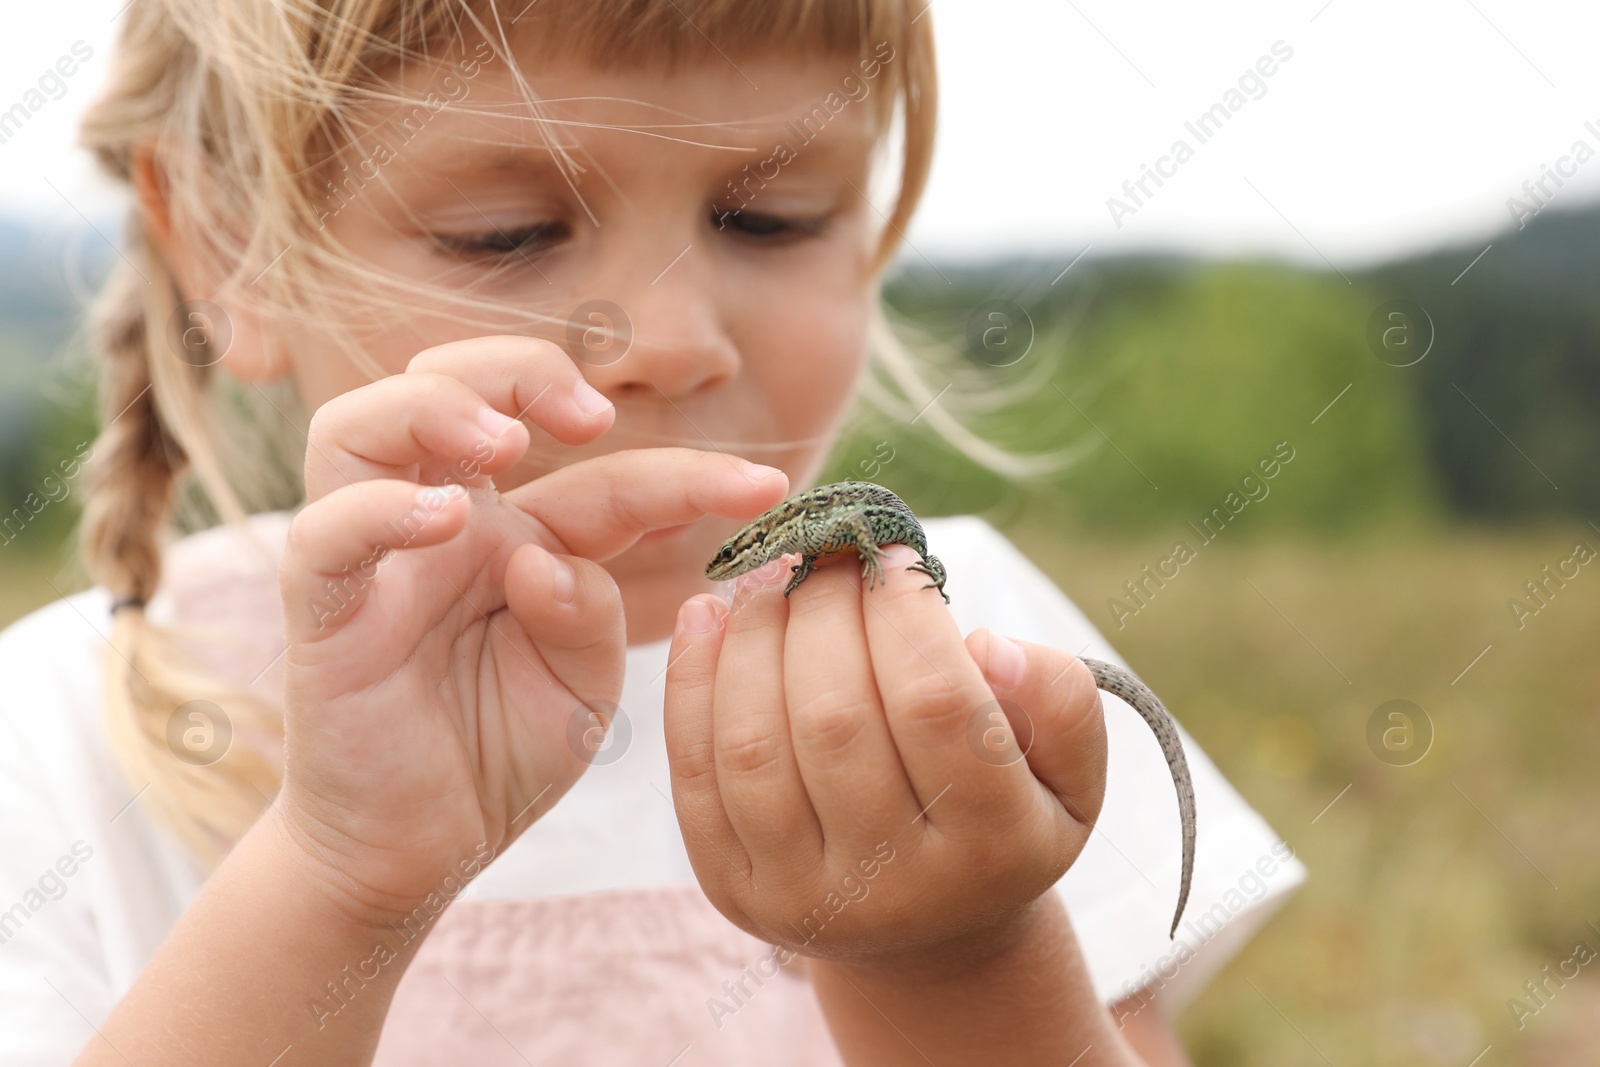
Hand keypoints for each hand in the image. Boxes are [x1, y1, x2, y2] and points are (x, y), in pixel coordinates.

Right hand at [276, 335, 788, 924]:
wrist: (417, 850)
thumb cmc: (499, 753)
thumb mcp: (580, 688)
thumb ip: (588, 618)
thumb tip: (548, 563)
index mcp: (520, 537)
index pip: (601, 476)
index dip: (686, 472)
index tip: (765, 488)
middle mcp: (446, 526)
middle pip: (450, 383)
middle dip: (521, 370)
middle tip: (591, 416)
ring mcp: (375, 560)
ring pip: (360, 425)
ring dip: (436, 407)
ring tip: (507, 444)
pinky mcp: (321, 613)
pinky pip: (323, 534)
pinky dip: (379, 510)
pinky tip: (447, 520)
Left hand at [663, 543, 1108, 968]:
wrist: (930, 929)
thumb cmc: (1005, 812)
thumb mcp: (1071, 769)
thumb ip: (1059, 699)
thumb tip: (984, 646)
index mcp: (993, 848)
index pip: (936, 704)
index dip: (904, 611)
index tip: (890, 551)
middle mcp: (893, 886)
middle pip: (835, 720)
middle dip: (822, 610)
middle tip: (825, 554)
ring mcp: (802, 897)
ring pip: (754, 745)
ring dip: (752, 637)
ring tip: (770, 576)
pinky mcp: (733, 891)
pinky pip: (695, 777)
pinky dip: (690, 684)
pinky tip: (705, 615)